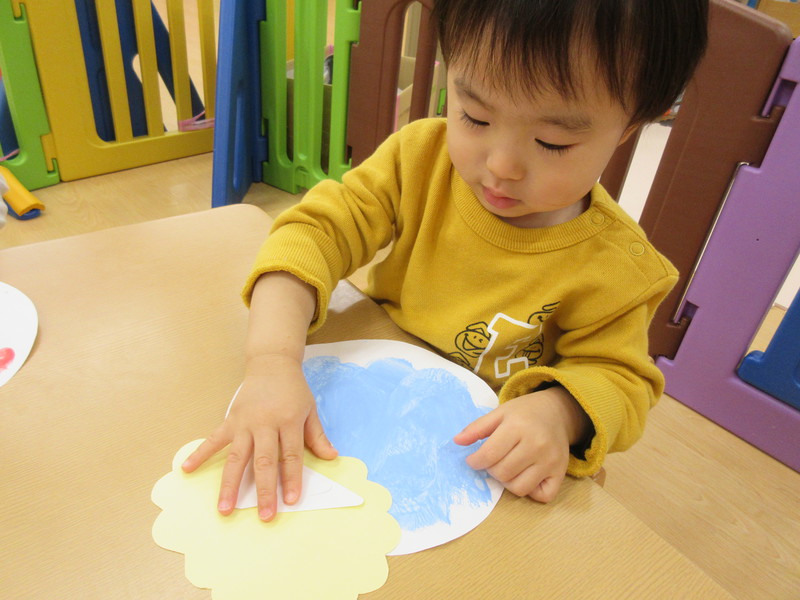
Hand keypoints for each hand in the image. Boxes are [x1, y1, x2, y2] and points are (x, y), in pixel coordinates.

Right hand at [181, 355, 336, 520]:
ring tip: (224, 508)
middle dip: (264, 490)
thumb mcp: (310, 409)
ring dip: (230, 484)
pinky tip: (186, 469)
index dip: (292, 479)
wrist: (271, 364)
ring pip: (237, 457)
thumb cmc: (293, 390)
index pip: (291, 455)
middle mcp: (265, 423)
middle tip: (263, 515)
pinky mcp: (230, 419)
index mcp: (288, 421)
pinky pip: (213, 439)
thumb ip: (317, 436)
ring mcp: (245, 422)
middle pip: (264, 461)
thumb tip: (331, 457)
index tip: (292, 501)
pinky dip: (199, 453)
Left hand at [453, 386, 588, 502]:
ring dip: (507, 482)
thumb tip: (456, 442)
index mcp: (518, 427)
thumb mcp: (499, 413)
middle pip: (502, 473)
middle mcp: (537, 445)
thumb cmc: (524, 413)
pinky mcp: (561, 473)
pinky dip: (531, 491)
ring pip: (519, 488)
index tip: (473, 460)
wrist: (557, 412)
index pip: (489, 455)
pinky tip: (527, 476)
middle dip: (491, 469)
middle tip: (493, 460)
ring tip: (508, 467)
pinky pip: (542, 496)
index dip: (475, 461)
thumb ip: (476, 428)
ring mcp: (550, 461)